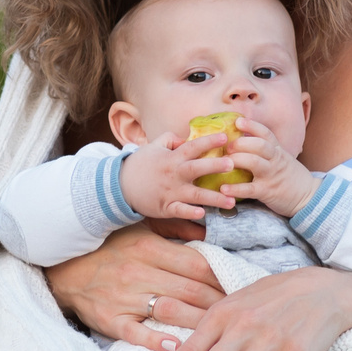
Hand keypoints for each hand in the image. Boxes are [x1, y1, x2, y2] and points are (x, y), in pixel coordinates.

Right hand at [45, 224, 225, 347]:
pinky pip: (135, 332)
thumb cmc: (107, 247)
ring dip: (199, 323)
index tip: (241, 287)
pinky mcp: (109, 319)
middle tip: (241, 315)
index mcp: (149, 248)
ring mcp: (123, 297)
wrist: (62, 268)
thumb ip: (174, 229)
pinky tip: (176, 348)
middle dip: (220, 304)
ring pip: (171, 312)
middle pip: (191, 290)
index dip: (223, 277)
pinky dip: (155, 341)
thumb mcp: (139, 228)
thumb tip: (208, 230)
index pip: (197, 264)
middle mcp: (138, 272)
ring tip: (222, 333)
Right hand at [118, 129, 244, 222]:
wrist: (119, 185)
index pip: (193, 146)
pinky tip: (202, 214)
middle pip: (197, 168)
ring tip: (231, 200)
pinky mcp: (165, 207)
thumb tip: (185, 137)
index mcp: (172, 158)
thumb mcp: (152, 147)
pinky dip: (190, 212)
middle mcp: (174, 174)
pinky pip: (179, 210)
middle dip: (215, 166)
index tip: (226, 137)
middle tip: (232, 164)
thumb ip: (170, 140)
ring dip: (214, 198)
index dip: (209, 141)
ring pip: (195, 194)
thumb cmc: (139, 165)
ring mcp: (170, 191)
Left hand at [217, 114, 319, 218]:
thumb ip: (266, 150)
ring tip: (223, 163)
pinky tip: (224, 189)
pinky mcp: (267, 192)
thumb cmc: (290, 177)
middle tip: (227, 146)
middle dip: (241, 143)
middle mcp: (275, 160)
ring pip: (254, 162)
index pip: (265, 133)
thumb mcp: (282, 158)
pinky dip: (236, 189)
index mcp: (277, 151)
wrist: (308, 197)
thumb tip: (242, 139)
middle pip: (259, 145)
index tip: (238, 121)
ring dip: (237, 160)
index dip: (252, 125)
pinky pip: (250, 189)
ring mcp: (271, 175)